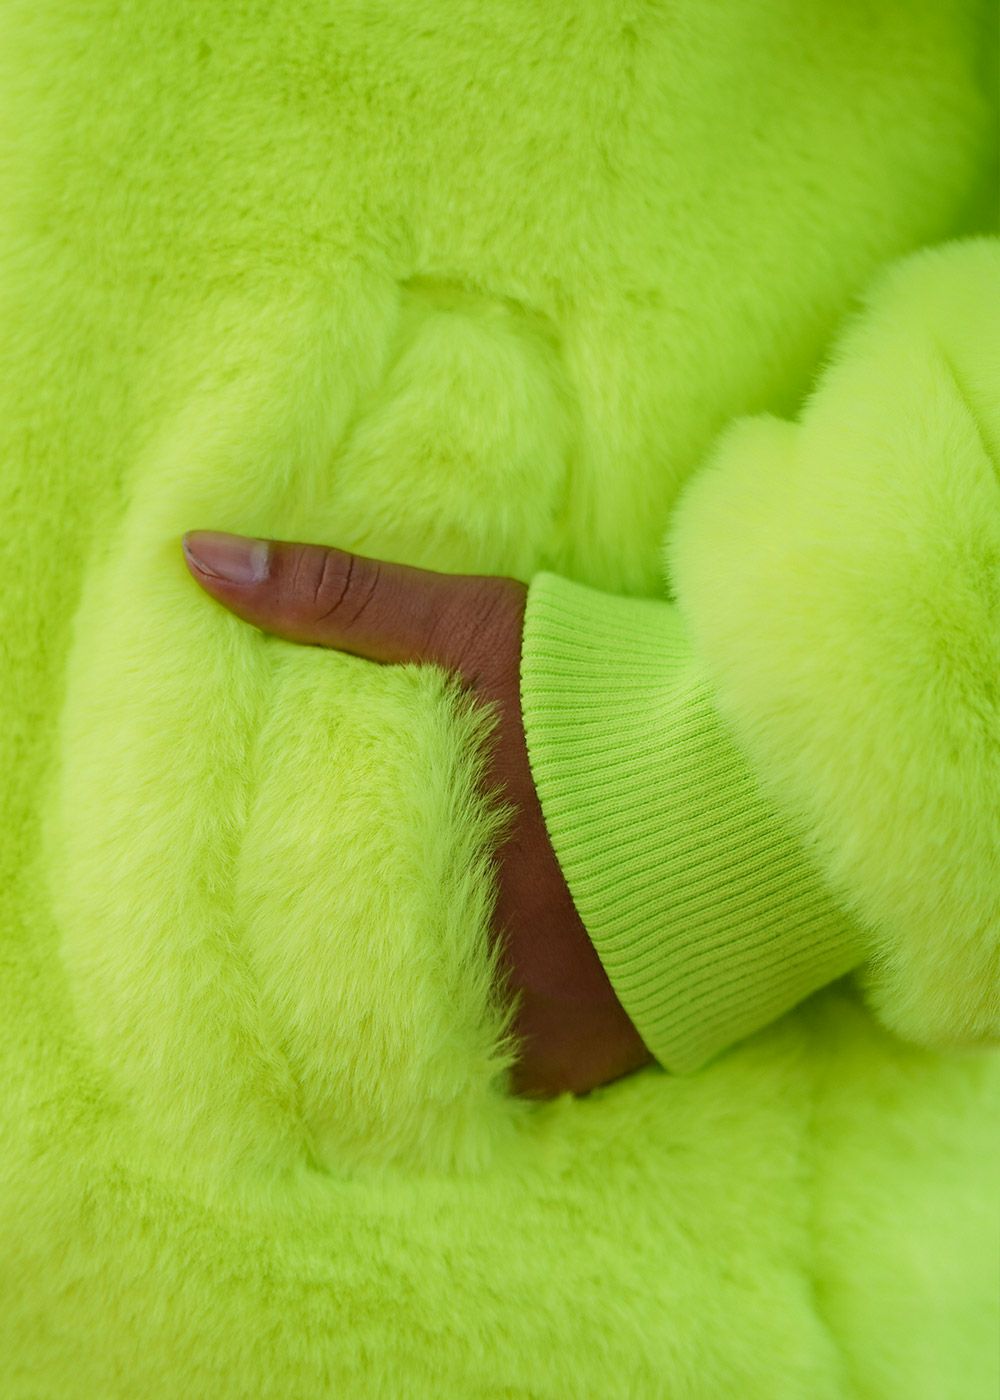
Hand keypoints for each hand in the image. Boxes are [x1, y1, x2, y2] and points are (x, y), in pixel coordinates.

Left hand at [181, 529, 653, 1097]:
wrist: (755, 771)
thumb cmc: (599, 690)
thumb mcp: (468, 624)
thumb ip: (333, 595)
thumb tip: (192, 558)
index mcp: (415, 858)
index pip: (295, 916)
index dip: (269, 921)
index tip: (250, 913)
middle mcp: (463, 955)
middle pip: (358, 994)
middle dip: (336, 981)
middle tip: (312, 969)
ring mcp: (529, 1021)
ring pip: (429, 1051)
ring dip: (408, 1028)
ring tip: (387, 1002)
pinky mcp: (595, 1055)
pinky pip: (513, 1083)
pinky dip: (490, 1062)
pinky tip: (479, 1028)